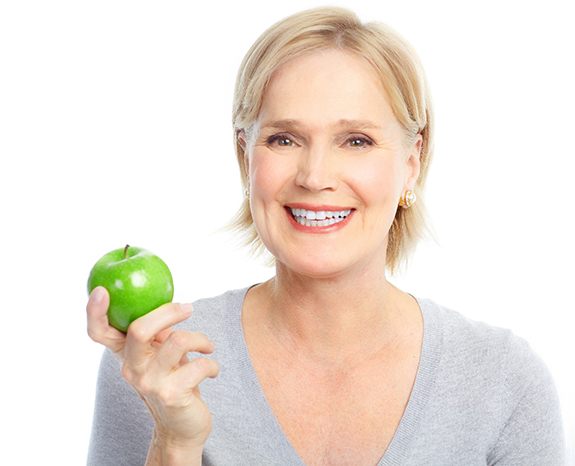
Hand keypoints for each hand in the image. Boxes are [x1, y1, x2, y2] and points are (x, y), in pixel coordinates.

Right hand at [86, 286, 219, 448]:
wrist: (182, 425)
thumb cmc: (174, 380)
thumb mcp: (160, 354)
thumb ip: (157, 332)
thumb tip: (168, 302)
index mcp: (126, 355)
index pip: (99, 333)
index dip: (94, 312)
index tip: (101, 291)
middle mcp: (132, 369)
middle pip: (139, 330)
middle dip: (168, 312)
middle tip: (188, 308)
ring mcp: (151, 383)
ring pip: (177, 341)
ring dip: (201, 338)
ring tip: (207, 346)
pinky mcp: (172, 395)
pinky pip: (200, 364)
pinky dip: (211, 363)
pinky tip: (212, 369)